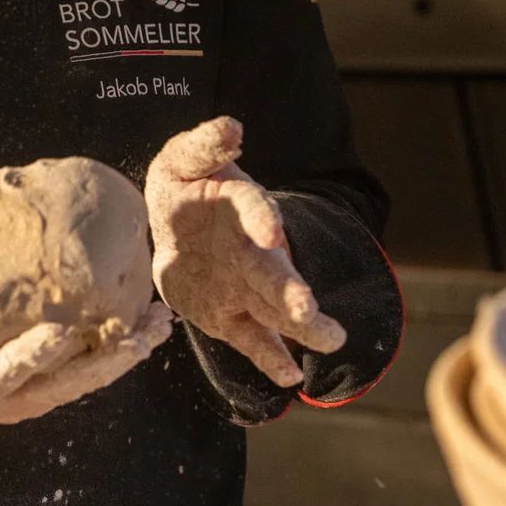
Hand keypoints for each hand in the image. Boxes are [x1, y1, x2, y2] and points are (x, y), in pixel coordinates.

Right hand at [0, 289, 173, 425]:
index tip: (63, 332)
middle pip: (64, 385)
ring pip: (87, 379)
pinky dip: (120, 347)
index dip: (32, 357)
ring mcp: (35, 397)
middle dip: (104, 361)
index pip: (4, 376)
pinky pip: (91, 367)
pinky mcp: (51, 385)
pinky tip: (148, 319)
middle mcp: (11, 401)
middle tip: (139, 333)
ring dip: (125, 354)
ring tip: (159, 324)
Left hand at [144, 114, 345, 388]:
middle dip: (292, 292)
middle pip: (275, 272)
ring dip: (301, 326)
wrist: (174, 225)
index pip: (254, 209)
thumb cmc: (186, 185)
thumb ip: (205, 144)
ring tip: (331, 340)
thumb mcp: (185, 159)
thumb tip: (232, 128)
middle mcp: (252, 249)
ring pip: (275, 309)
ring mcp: (244, 286)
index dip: (263, 219)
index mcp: (240, 205)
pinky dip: (270, 357)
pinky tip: (290, 376)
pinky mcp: (230, 315)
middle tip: (310, 311)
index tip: (272, 234)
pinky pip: (253, 339)